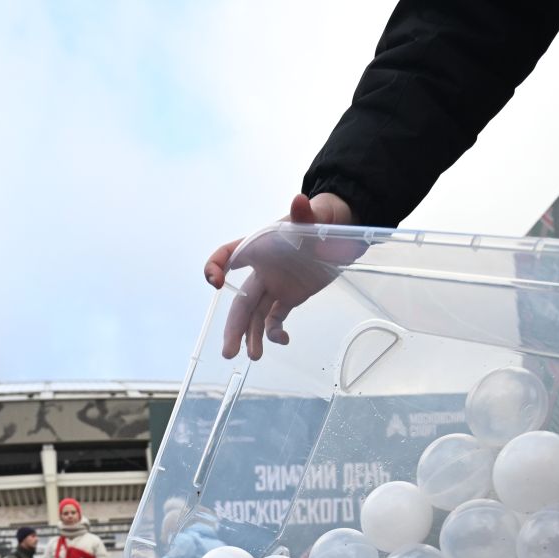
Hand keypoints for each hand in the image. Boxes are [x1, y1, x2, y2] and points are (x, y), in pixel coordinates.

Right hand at [205, 193, 357, 359]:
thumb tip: (299, 200)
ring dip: (251, 337)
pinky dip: (276, 331)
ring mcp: (275, 285)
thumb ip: (306, 213)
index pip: (229, 254)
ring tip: (253, 357)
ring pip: (256, 315)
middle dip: (233, 327)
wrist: (341, 230)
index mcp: (261, 247)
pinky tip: (283, 340)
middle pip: (242, 301)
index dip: (216, 265)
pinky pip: (276, 318)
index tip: (217, 282)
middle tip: (228, 352)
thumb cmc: (322, 219)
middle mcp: (263, 269)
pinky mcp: (290, 297)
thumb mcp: (316, 217)